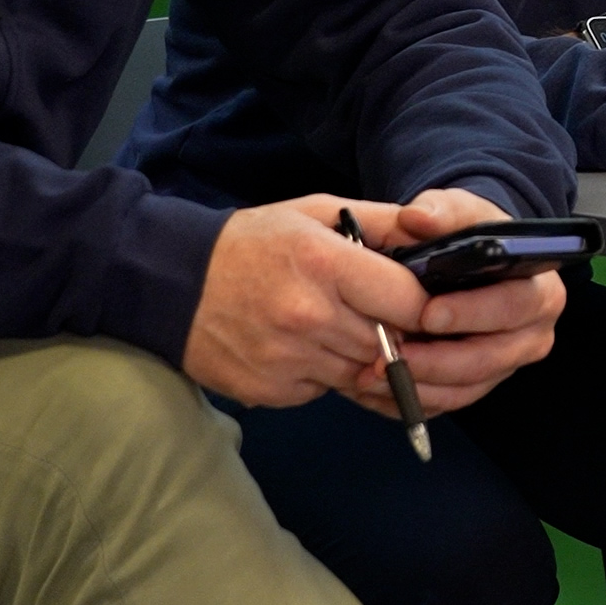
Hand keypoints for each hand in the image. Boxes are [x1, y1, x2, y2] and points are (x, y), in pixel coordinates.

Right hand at [180, 192, 564, 416]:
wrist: (171, 285)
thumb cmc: (249, 243)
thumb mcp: (313, 213)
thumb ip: (379, 222)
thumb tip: (435, 231)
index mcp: (325, 264)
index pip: (409, 302)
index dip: (426, 307)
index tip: (426, 303)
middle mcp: (310, 316)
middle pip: (391, 343)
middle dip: (398, 334)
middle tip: (388, 318)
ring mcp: (290, 360)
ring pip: (362, 372)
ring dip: (364, 358)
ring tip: (341, 327)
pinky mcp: (273, 392)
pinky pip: (325, 391)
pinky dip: (327, 375)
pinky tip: (307, 348)